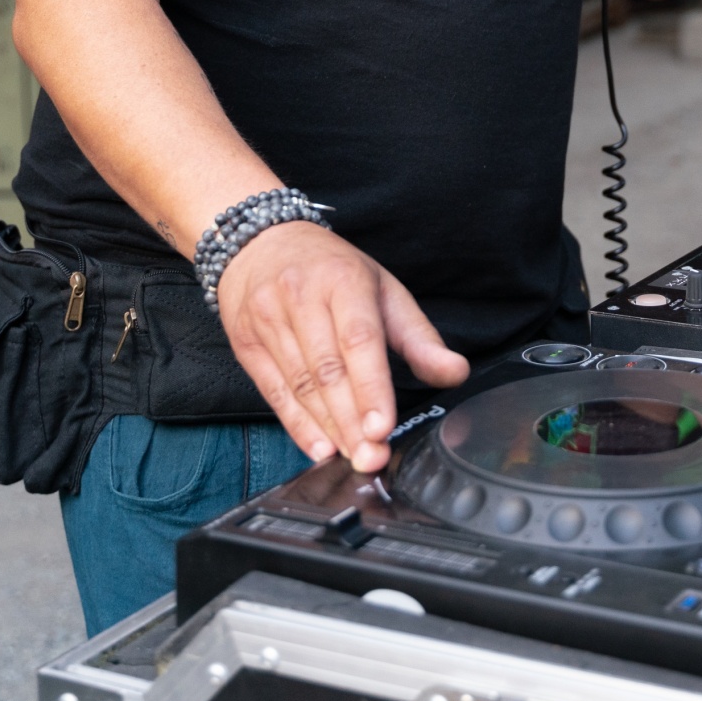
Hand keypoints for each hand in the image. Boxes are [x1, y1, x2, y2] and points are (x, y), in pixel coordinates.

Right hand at [217, 221, 468, 473]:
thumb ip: (419, 336)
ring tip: (352, 457)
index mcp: (342, 280)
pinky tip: (319, 447)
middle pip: (327, 370)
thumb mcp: (382, 289)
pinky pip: (274, 391)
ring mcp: (267, 319)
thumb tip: (455, 372)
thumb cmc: (331, 270)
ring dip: (329, 427)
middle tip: (372, 457)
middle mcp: (300, 297)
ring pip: (301, 384)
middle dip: (351, 420)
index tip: (382, 426)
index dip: (370, 387)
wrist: (258, 243)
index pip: (359, 340)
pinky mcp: (246, 342)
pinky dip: (297, 424)